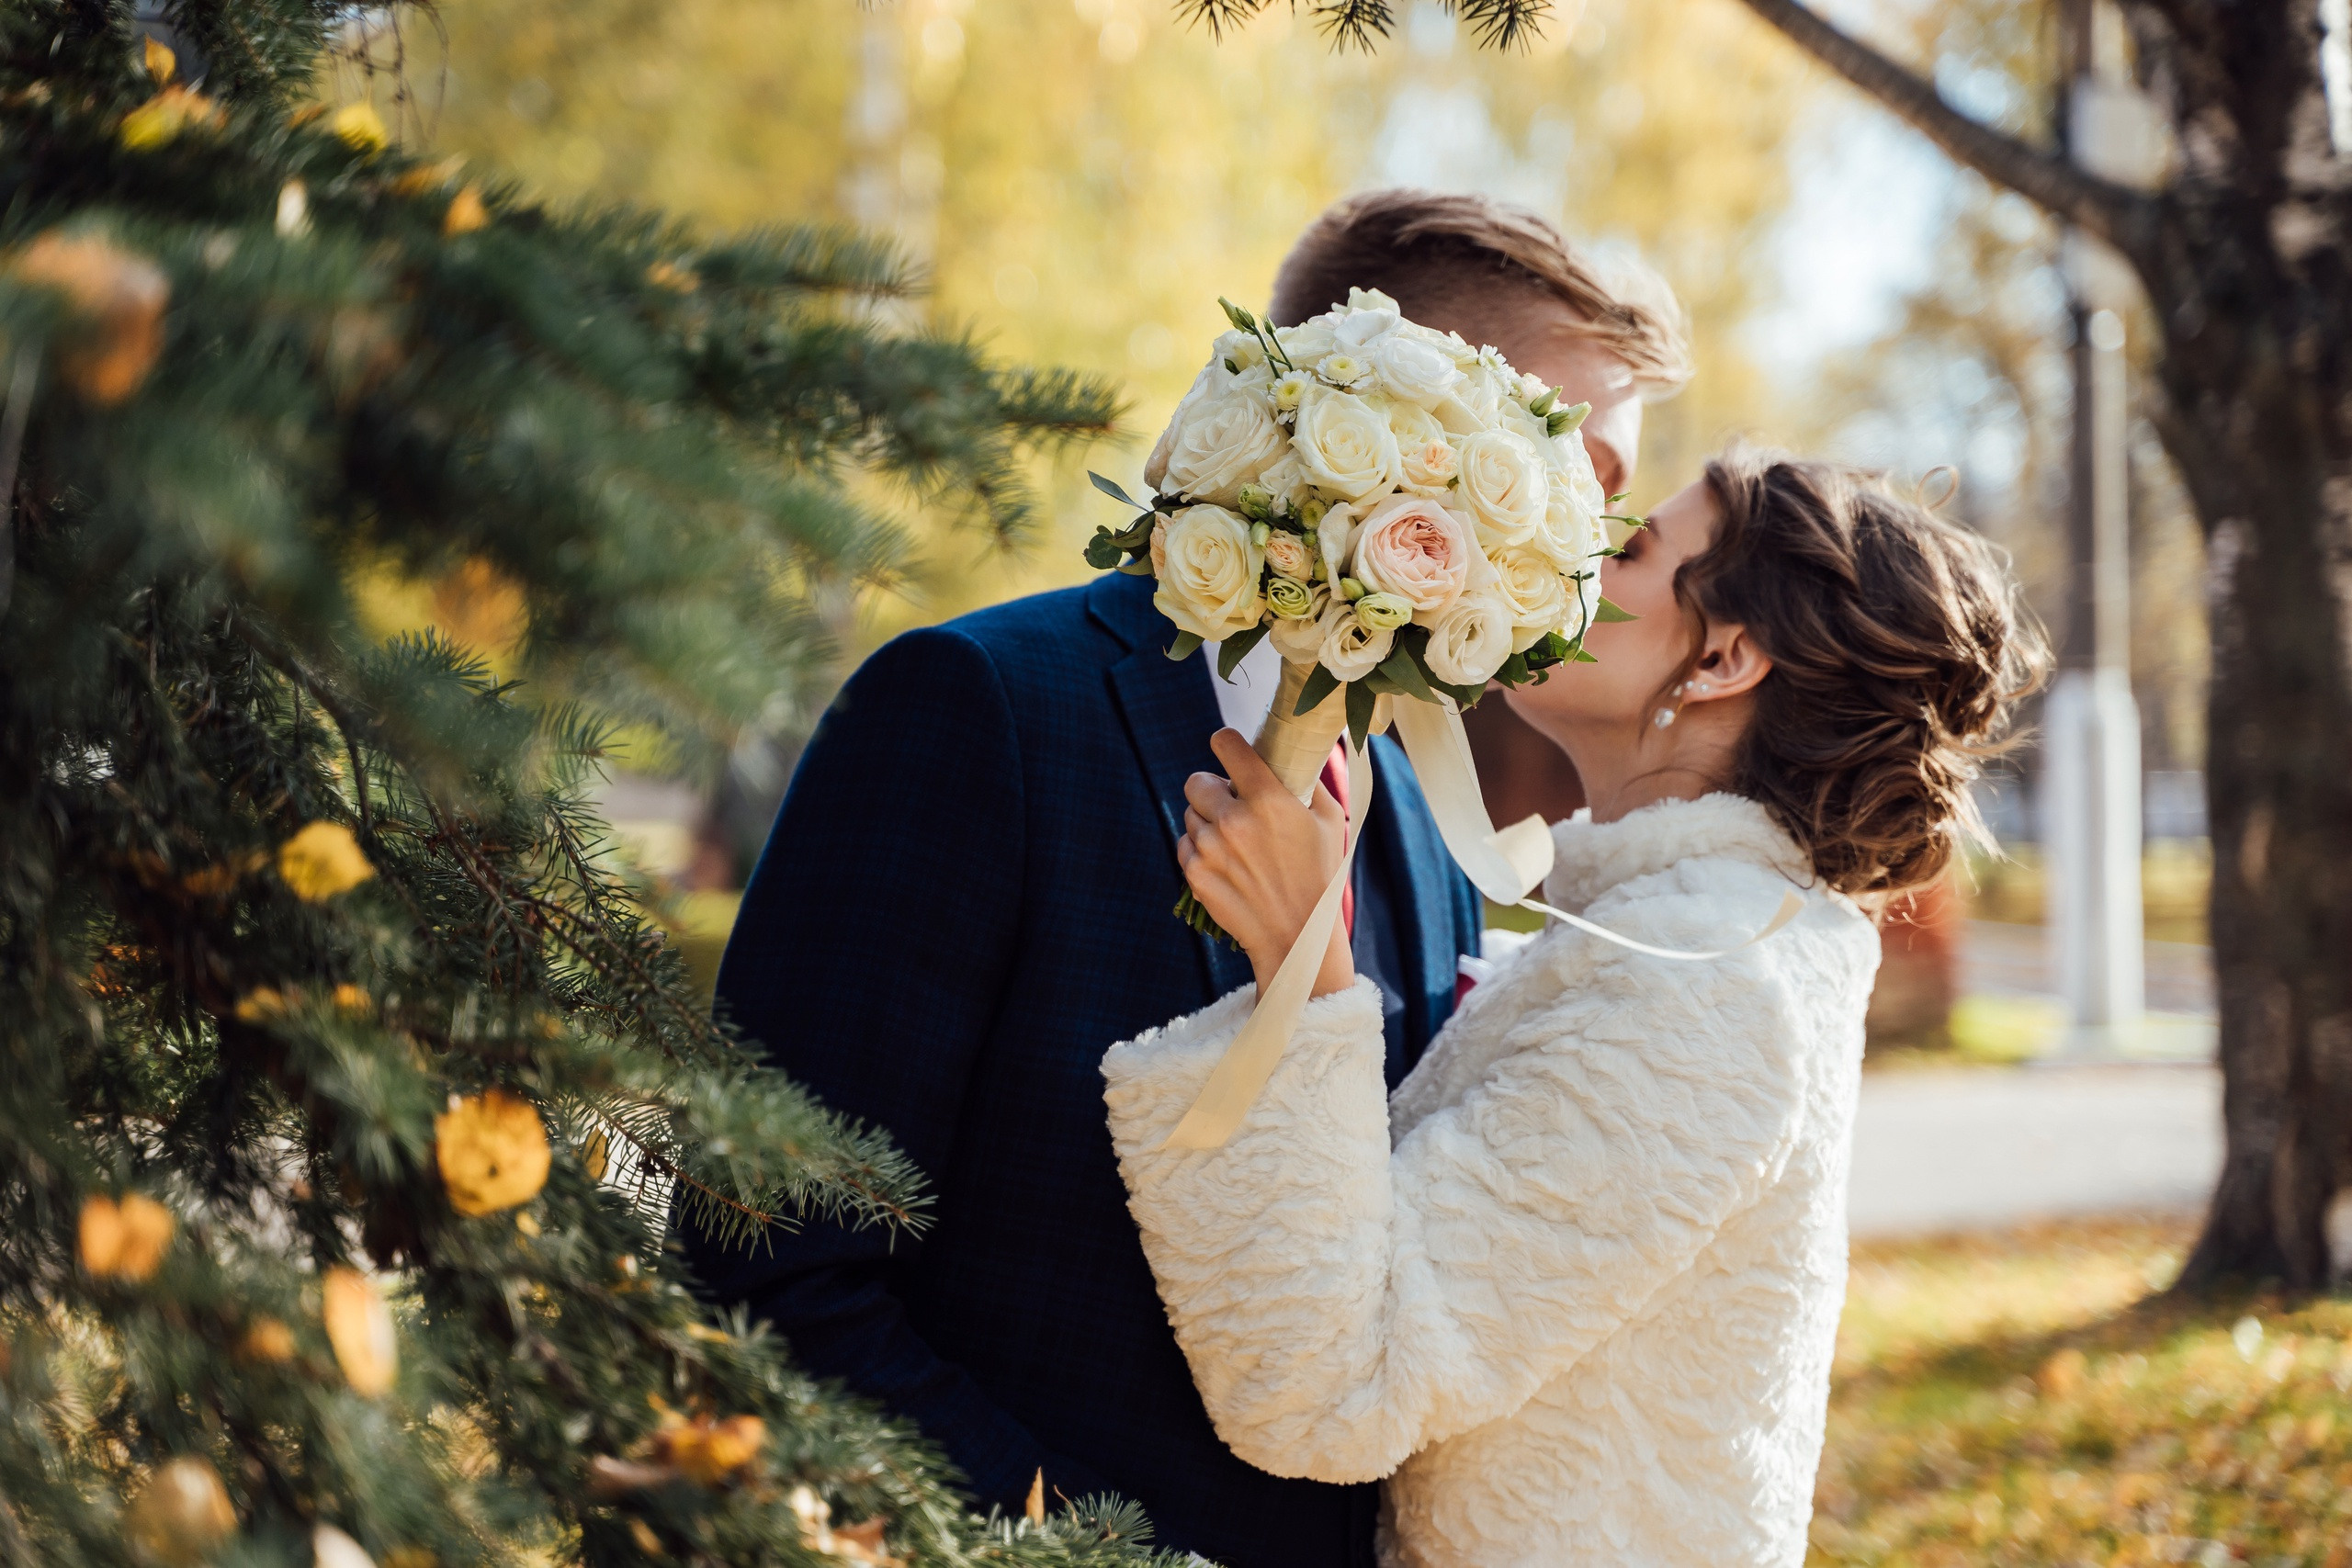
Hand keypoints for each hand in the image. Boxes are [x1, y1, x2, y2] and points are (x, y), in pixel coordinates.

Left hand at [1178, 729, 1354, 999]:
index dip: (1227, 744)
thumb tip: (1290, 755)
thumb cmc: (1321, 876)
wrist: (1298, 937)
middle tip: (1233, 805)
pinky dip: (1200, 849)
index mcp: (1267, 798)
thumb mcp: (1329, 820)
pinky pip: (1185, 844)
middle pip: (1196, 780)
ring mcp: (1209, 848)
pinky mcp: (1194, 873)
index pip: (1226, 745)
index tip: (1229, 749)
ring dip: (1208, 821)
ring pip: (1191, 814)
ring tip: (1237, 844)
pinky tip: (1227, 865)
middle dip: (1213, 789)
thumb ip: (1306, 781)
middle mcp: (1233, 819)